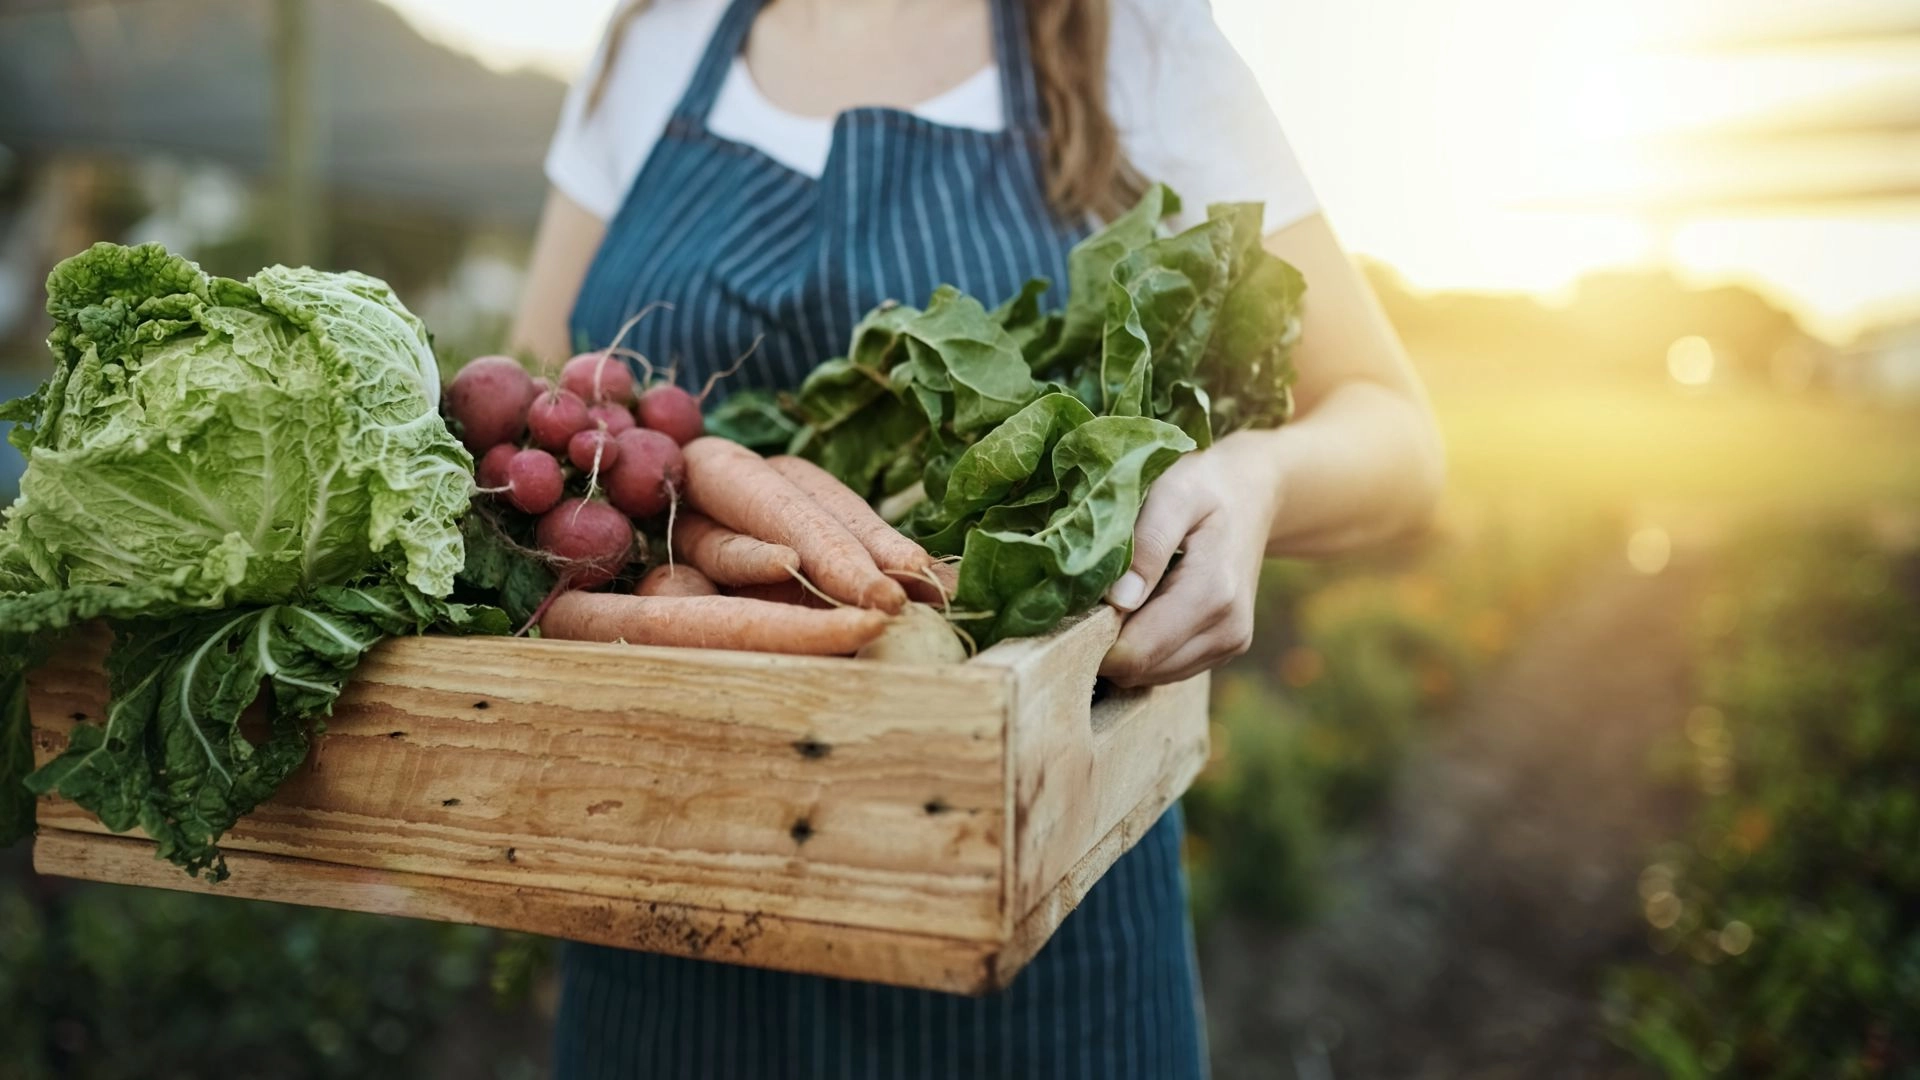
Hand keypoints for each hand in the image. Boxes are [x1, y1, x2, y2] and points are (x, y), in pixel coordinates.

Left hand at [1099, 434, 1279, 686]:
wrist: (1253, 493)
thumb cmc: (1204, 485)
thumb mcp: (1172, 495)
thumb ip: (1147, 544)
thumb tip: (1118, 601)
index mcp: (1213, 593)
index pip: (1137, 651)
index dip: (1093, 637)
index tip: (1072, 605)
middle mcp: (1227, 629)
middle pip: (1141, 669)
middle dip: (1104, 643)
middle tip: (1086, 598)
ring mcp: (1230, 643)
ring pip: (1152, 676)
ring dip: (1125, 647)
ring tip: (1118, 597)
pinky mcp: (1226, 649)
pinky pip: (1168, 669)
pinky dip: (1146, 648)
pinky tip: (1141, 608)